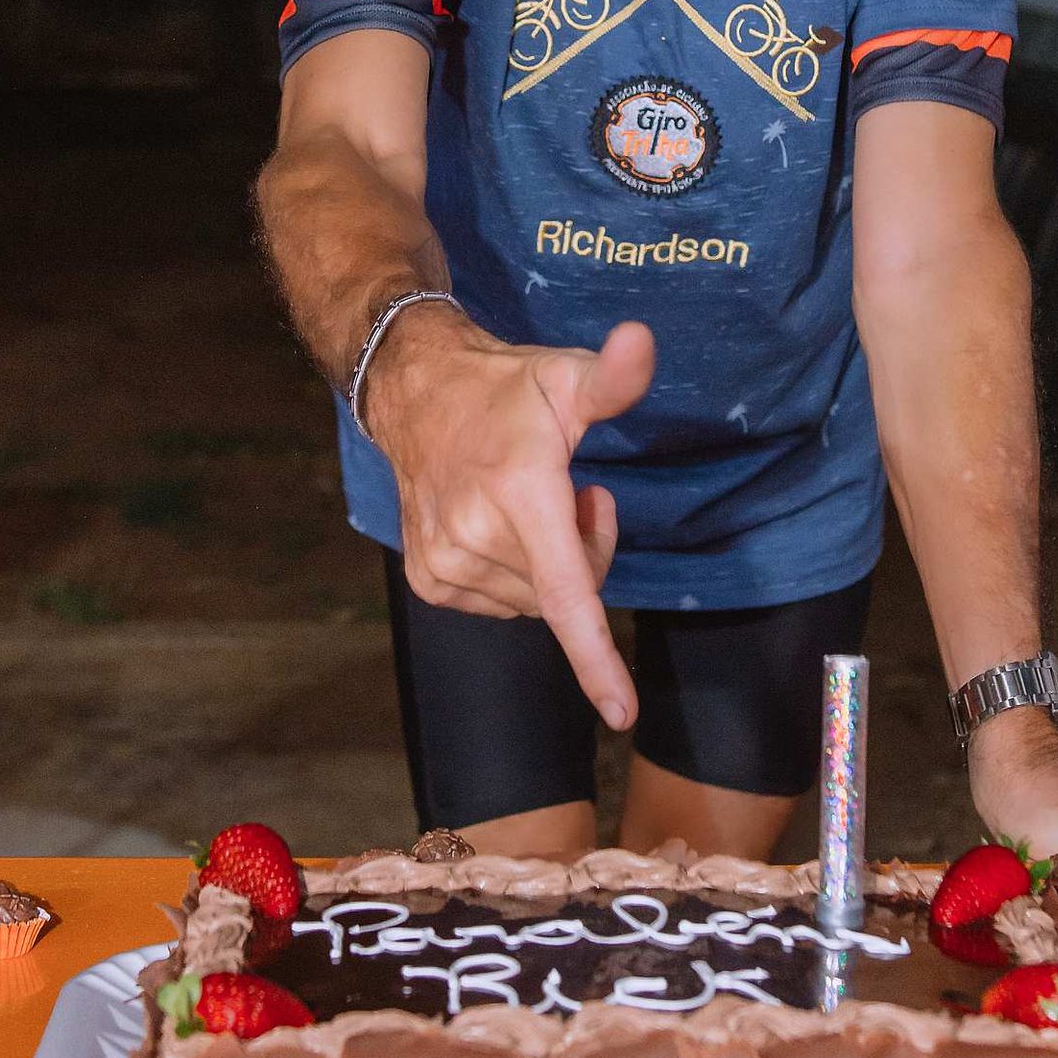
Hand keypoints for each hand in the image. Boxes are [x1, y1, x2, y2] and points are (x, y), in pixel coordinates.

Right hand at [364, 304, 655, 731]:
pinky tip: (498, 525)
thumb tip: (643, 341)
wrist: (414, 394)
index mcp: (519, 494)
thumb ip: (613, 376)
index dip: (597, 660)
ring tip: (529, 502)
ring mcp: (445, 563)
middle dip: (586, 550)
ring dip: (549, 564)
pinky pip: (499, 604)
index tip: (622, 716)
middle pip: (568, 591)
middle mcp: (475, 537)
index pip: (566, 594)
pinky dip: (514, 575)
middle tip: (579, 493)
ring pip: (533, 603)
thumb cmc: (506, 390)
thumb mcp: (565, 376)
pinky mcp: (427, 579)